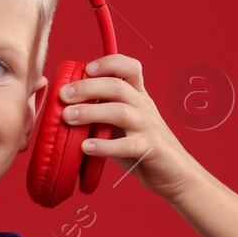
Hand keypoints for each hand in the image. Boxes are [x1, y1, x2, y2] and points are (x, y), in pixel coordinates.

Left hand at [60, 54, 203, 202]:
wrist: (174, 173)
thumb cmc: (141, 146)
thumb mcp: (123, 122)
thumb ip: (102, 111)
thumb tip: (65, 106)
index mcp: (138, 96)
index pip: (130, 68)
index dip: (109, 63)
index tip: (87, 68)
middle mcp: (144, 107)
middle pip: (117, 87)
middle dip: (88, 87)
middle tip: (63, 95)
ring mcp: (148, 127)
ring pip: (120, 112)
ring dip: (91, 112)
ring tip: (68, 117)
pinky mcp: (150, 149)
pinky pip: (126, 145)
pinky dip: (104, 146)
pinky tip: (86, 147)